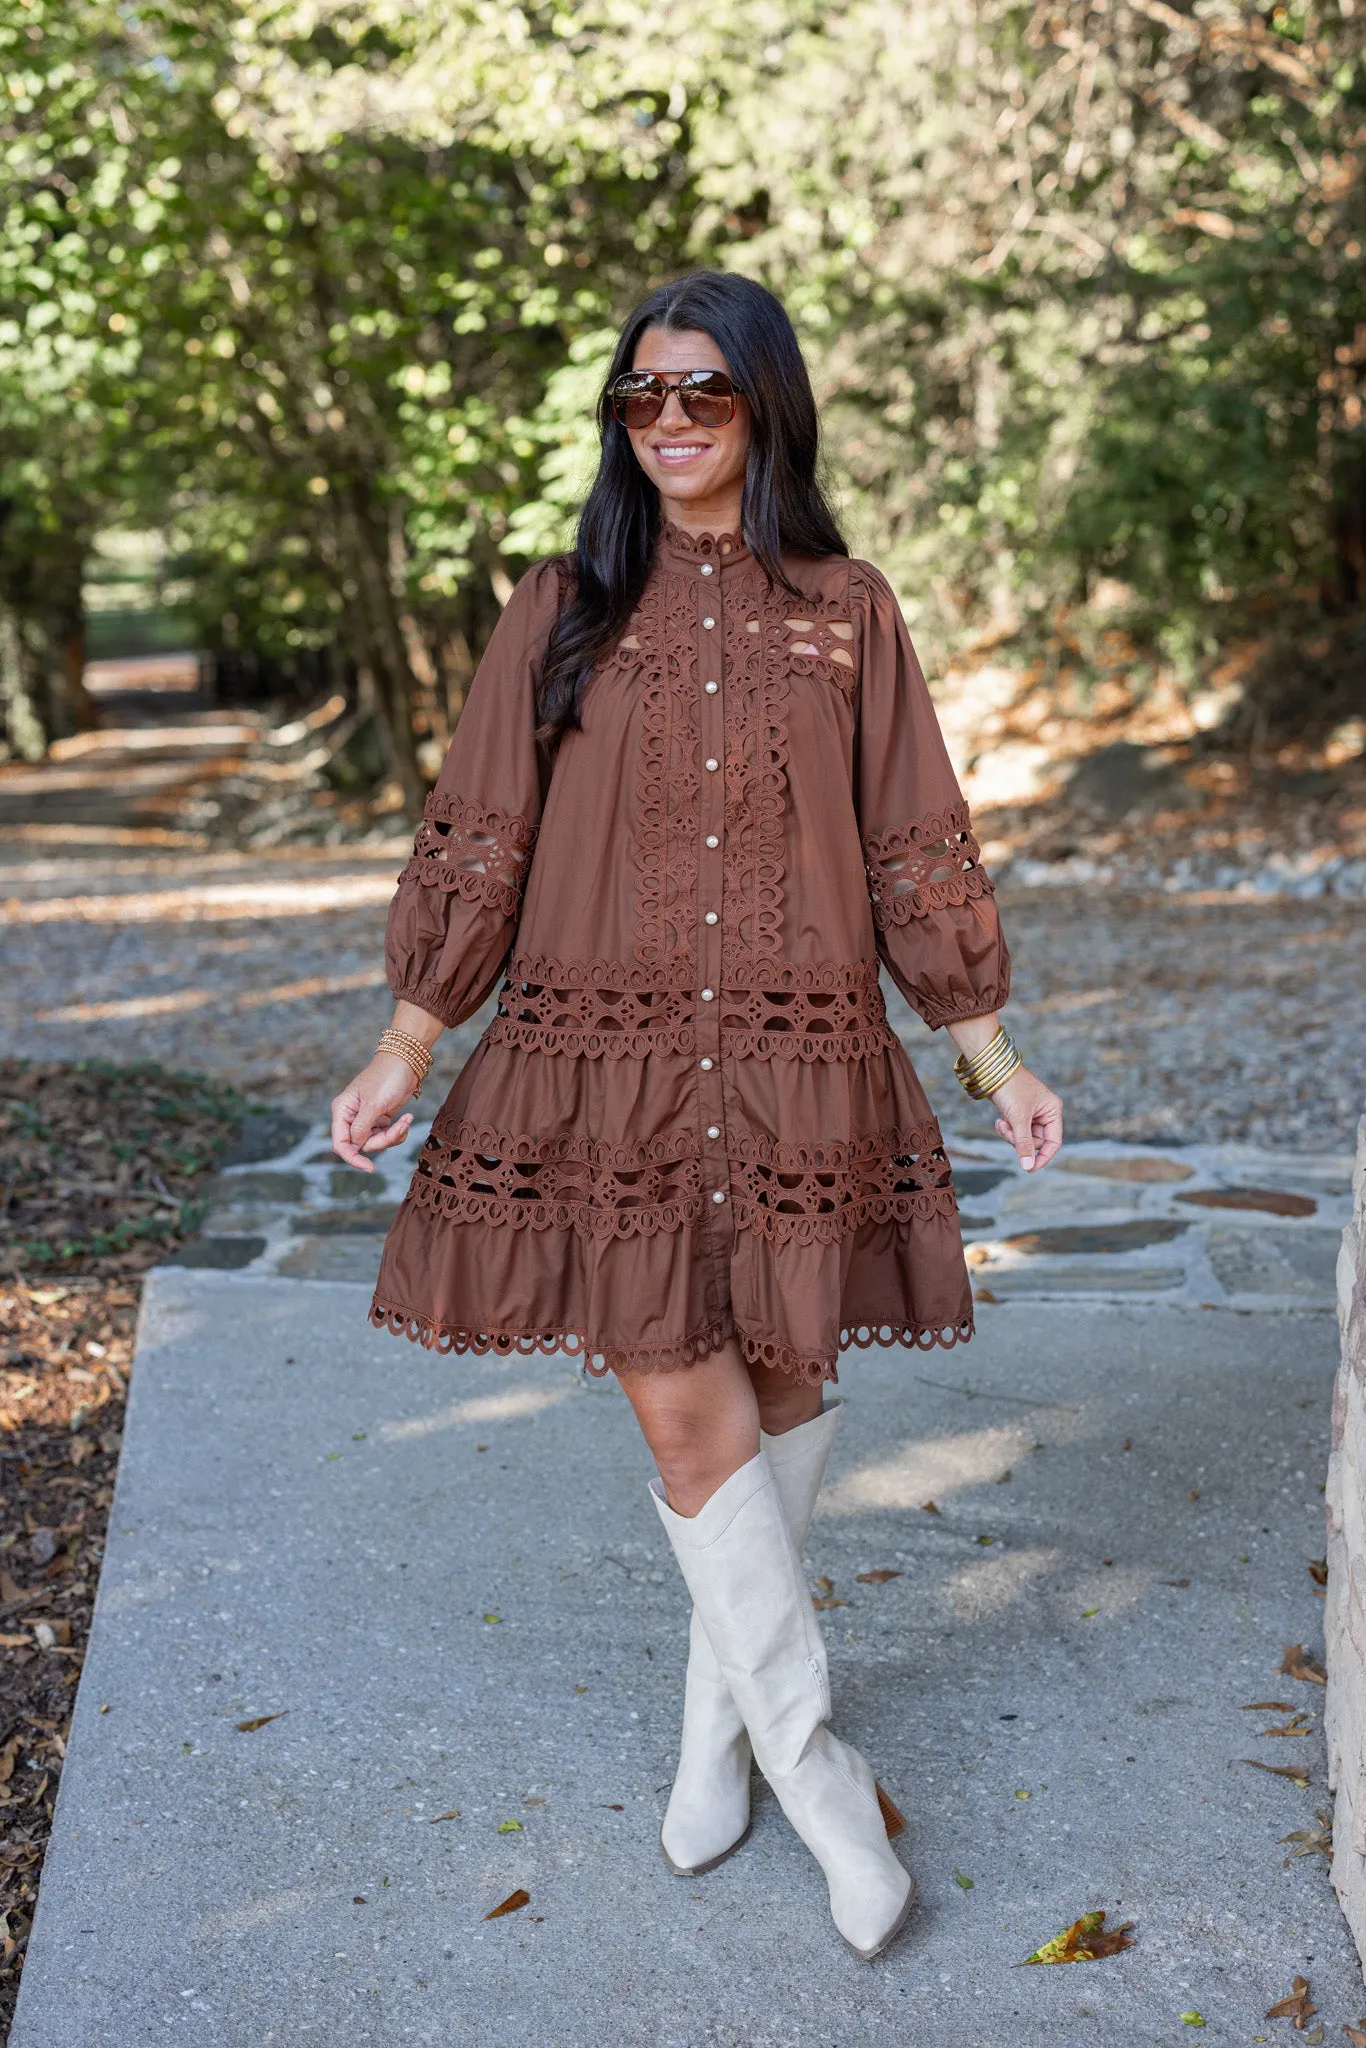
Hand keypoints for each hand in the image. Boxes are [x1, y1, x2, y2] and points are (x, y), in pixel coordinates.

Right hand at [331, 1054, 418, 1172]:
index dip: (352, 1158)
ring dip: (393, 1136)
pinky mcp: (380, 1119)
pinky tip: (407, 1119)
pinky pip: (387, 1136)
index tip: (370, 1168)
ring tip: (406, 1120)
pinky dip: (398, 1132)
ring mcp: (366, 1119)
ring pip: (376, 1142)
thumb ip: (361, 1128)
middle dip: (384, 1141)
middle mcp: (351, 1117)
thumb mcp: (374, 1104)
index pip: (341, 1144)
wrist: (406, 1063)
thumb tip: (354, 1148)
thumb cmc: (386, 1078)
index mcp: (342, 1111)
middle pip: (362, 1145)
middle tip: (400, 1128)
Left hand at [990, 1065, 1062, 1172]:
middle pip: (1036, 1142)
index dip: (1043, 1157)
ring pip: (1023, 1138)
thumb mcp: (1018, 1117)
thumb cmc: (1010, 1087)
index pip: (1053, 1142)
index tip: (1030, 1169)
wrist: (991, 1070)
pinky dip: (1007, 1129)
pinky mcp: (1018, 1114)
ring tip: (1002, 1123)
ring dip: (1011, 1135)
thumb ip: (1023, 1143)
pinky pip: (1015, 1131)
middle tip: (1008, 1130)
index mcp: (1053, 1111)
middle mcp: (1045, 1113)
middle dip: (1020, 1140)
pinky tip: (999, 1120)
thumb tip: (1028, 1166)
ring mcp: (1032, 1114)